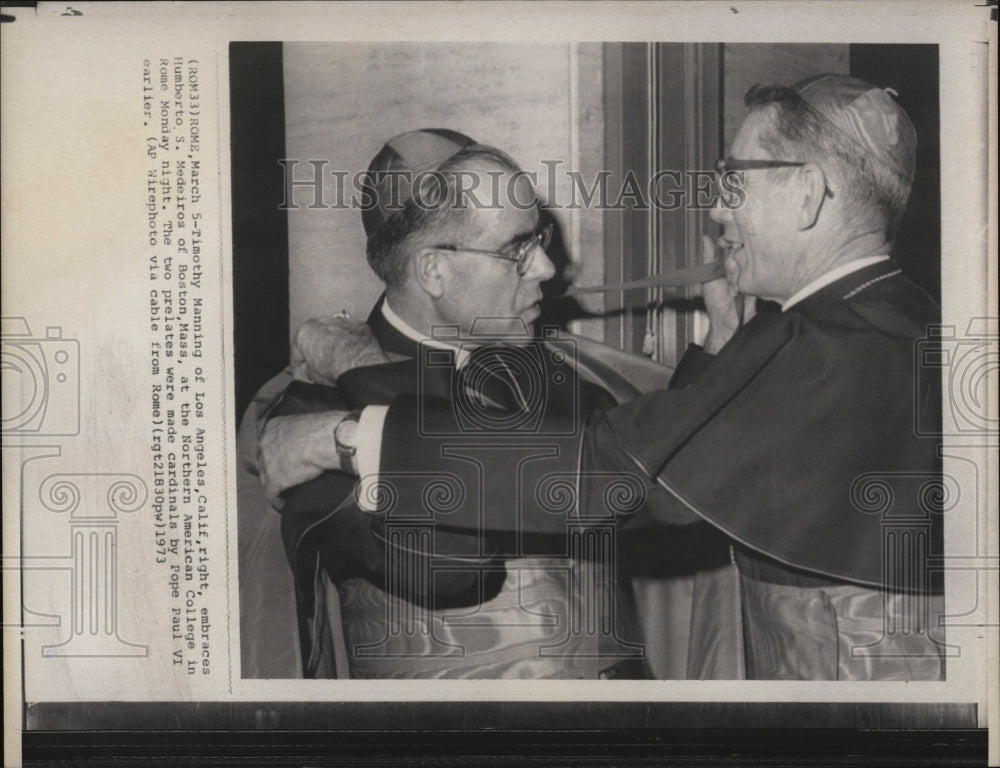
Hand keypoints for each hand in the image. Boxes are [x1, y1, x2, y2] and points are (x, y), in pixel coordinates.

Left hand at [258, 410, 347, 506]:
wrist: (326, 440)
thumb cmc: (325, 429)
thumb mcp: (307, 424)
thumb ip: (301, 432)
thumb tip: (310, 439)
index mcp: (273, 427)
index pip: (269, 442)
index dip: (276, 452)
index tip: (283, 458)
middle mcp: (264, 443)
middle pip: (264, 460)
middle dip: (271, 468)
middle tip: (283, 475)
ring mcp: (267, 462)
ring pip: (265, 478)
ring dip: (273, 486)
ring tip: (282, 493)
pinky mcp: (273, 480)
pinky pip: (271, 494)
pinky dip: (277, 500)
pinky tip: (283, 505)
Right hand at [291, 315, 388, 384]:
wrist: (361, 363)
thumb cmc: (336, 366)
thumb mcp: (312, 377)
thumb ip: (306, 371)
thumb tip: (309, 373)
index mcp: (304, 332)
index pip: (297, 351)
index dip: (300, 366)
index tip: (304, 373)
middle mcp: (321, 322)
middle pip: (315, 339)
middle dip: (317, 352)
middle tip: (321, 368)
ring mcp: (341, 321)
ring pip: (334, 334)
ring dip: (334, 345)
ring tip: (339, 362)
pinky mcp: (358, 325)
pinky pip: (351, 335)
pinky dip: (351, 343)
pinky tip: (352, 356)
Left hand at [699, 234, 756, 353]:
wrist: (724, 321)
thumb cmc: (716, 301)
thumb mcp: (708, 276)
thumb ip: (708, 256)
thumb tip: (705, 237)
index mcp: (732, 264)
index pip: (734, 246)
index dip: (730, 242)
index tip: (725, 241)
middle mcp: (743, 268)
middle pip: (743, 252)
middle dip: (733, 257)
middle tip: (727, 266)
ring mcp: (751, 276)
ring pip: (748, 263)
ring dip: (736, 272)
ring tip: (730, 286)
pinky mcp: (758, 285)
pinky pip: (754, 276)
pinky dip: (743, 281)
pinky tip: (736, 290)